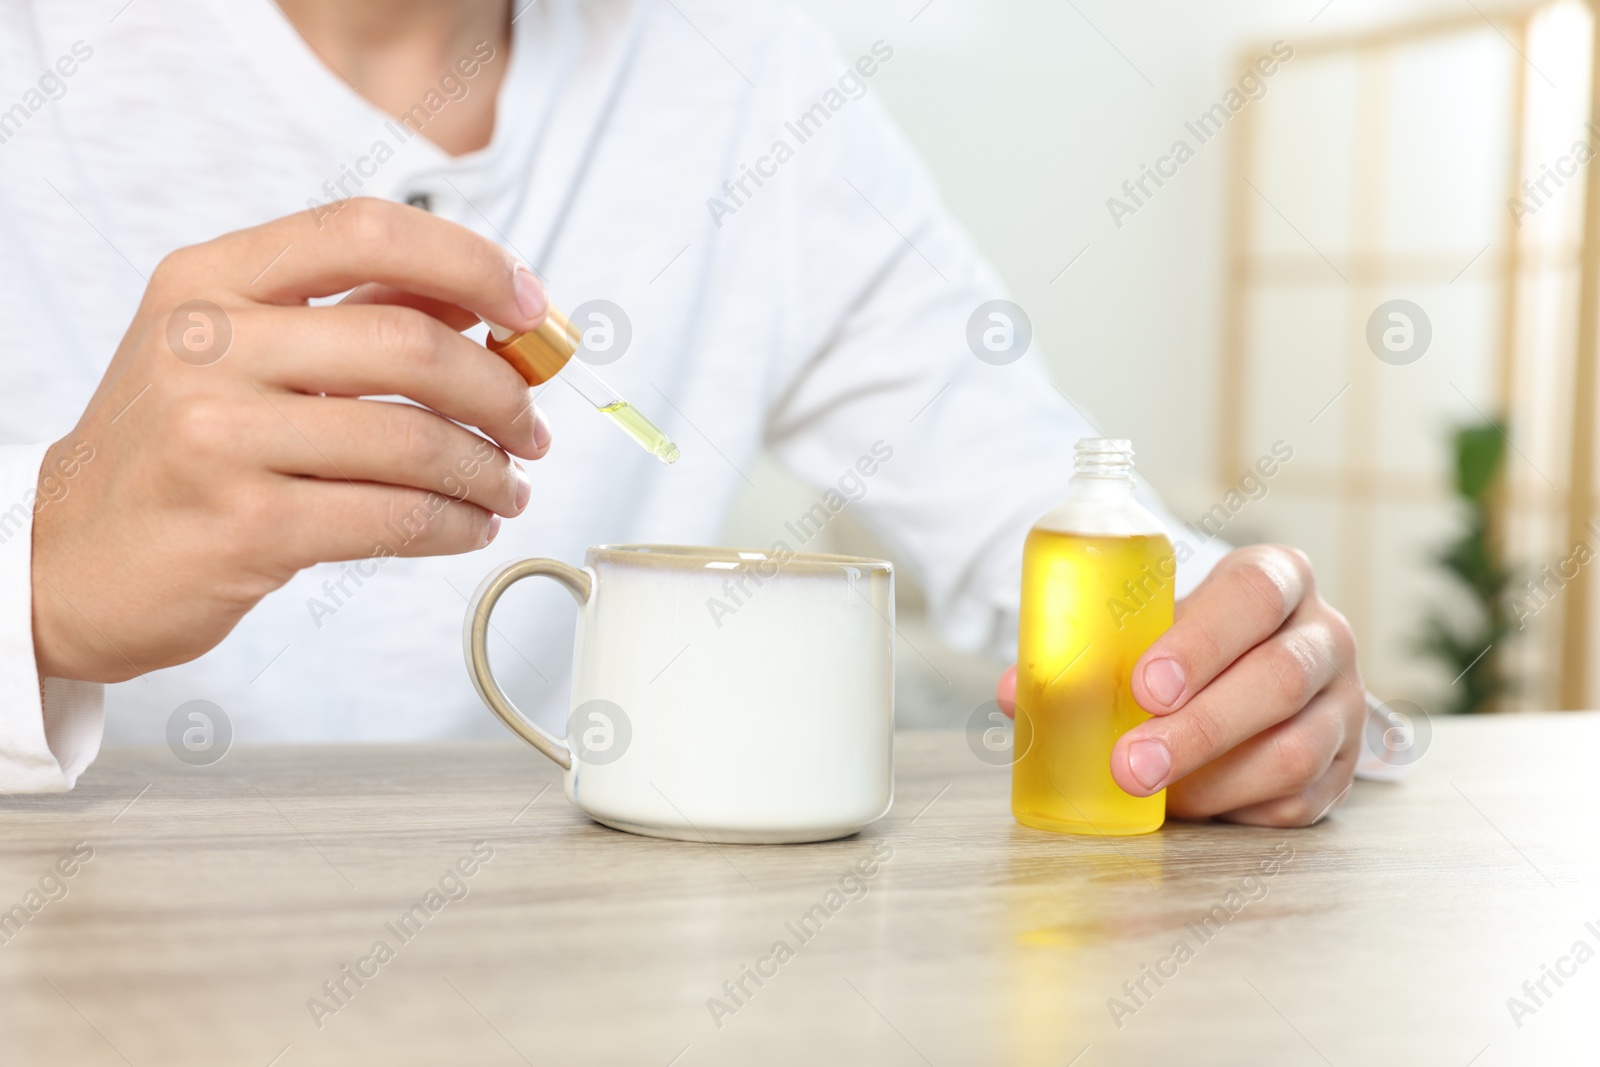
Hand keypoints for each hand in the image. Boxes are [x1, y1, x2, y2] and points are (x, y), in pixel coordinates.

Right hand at [32, 199, 550, 681]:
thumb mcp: (237, 347)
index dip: (472, 263)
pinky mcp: (243, 526)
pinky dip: (457, 524)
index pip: (368, 230)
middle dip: (501, 390)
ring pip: (414, 442)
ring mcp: (220, 436)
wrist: (69, 558)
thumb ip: (352, 310)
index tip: (532, 310)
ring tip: (507, 486)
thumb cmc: (175, 447)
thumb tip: (484, 301)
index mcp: (211, 278)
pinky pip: (394, 518)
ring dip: (488, 470)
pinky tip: (470, 526)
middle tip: (531, 427)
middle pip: (410, 342)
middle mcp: (208, 343)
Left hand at [997, 544, 1363, 826]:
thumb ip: (1088, 652)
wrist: (1254, 669)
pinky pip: (1300, 799)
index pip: (1253, 596)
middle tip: (1130, 763)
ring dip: (1214, 780)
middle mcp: (1324, 635)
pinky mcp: (1345, 766)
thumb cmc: (1185, 643)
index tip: (1145, 686)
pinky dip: (1239, 809)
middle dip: (1199, 728)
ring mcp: (1344, 702)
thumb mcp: (1149, 627)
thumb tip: (1015, 693)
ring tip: (1151, 793)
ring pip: (1296, 749)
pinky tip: (1193, 806)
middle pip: (1279, 679)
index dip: (1201, 642)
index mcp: (1276, 578)